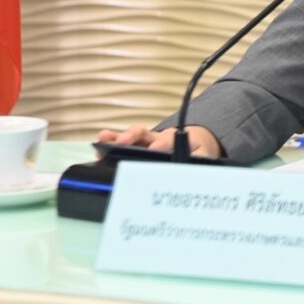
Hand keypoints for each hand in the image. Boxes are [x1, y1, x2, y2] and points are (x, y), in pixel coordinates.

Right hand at [96, 125, 222, 158]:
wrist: (195, 143)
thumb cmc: (197, 151)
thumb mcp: (203, 156)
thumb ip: (201, 160)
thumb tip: (195, 168)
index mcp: (176, 140)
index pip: (167, 140)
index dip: (160, 145)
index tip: (154, 149)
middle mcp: (158, 138)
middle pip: (144, 134)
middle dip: (132, 137)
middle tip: (122, 143)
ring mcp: (146, 141)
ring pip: (132, 137)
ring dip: (117, 137)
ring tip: (103, 139)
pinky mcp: (138, 146)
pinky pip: (123, 143)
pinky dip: (111, 141)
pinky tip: (100, 143)